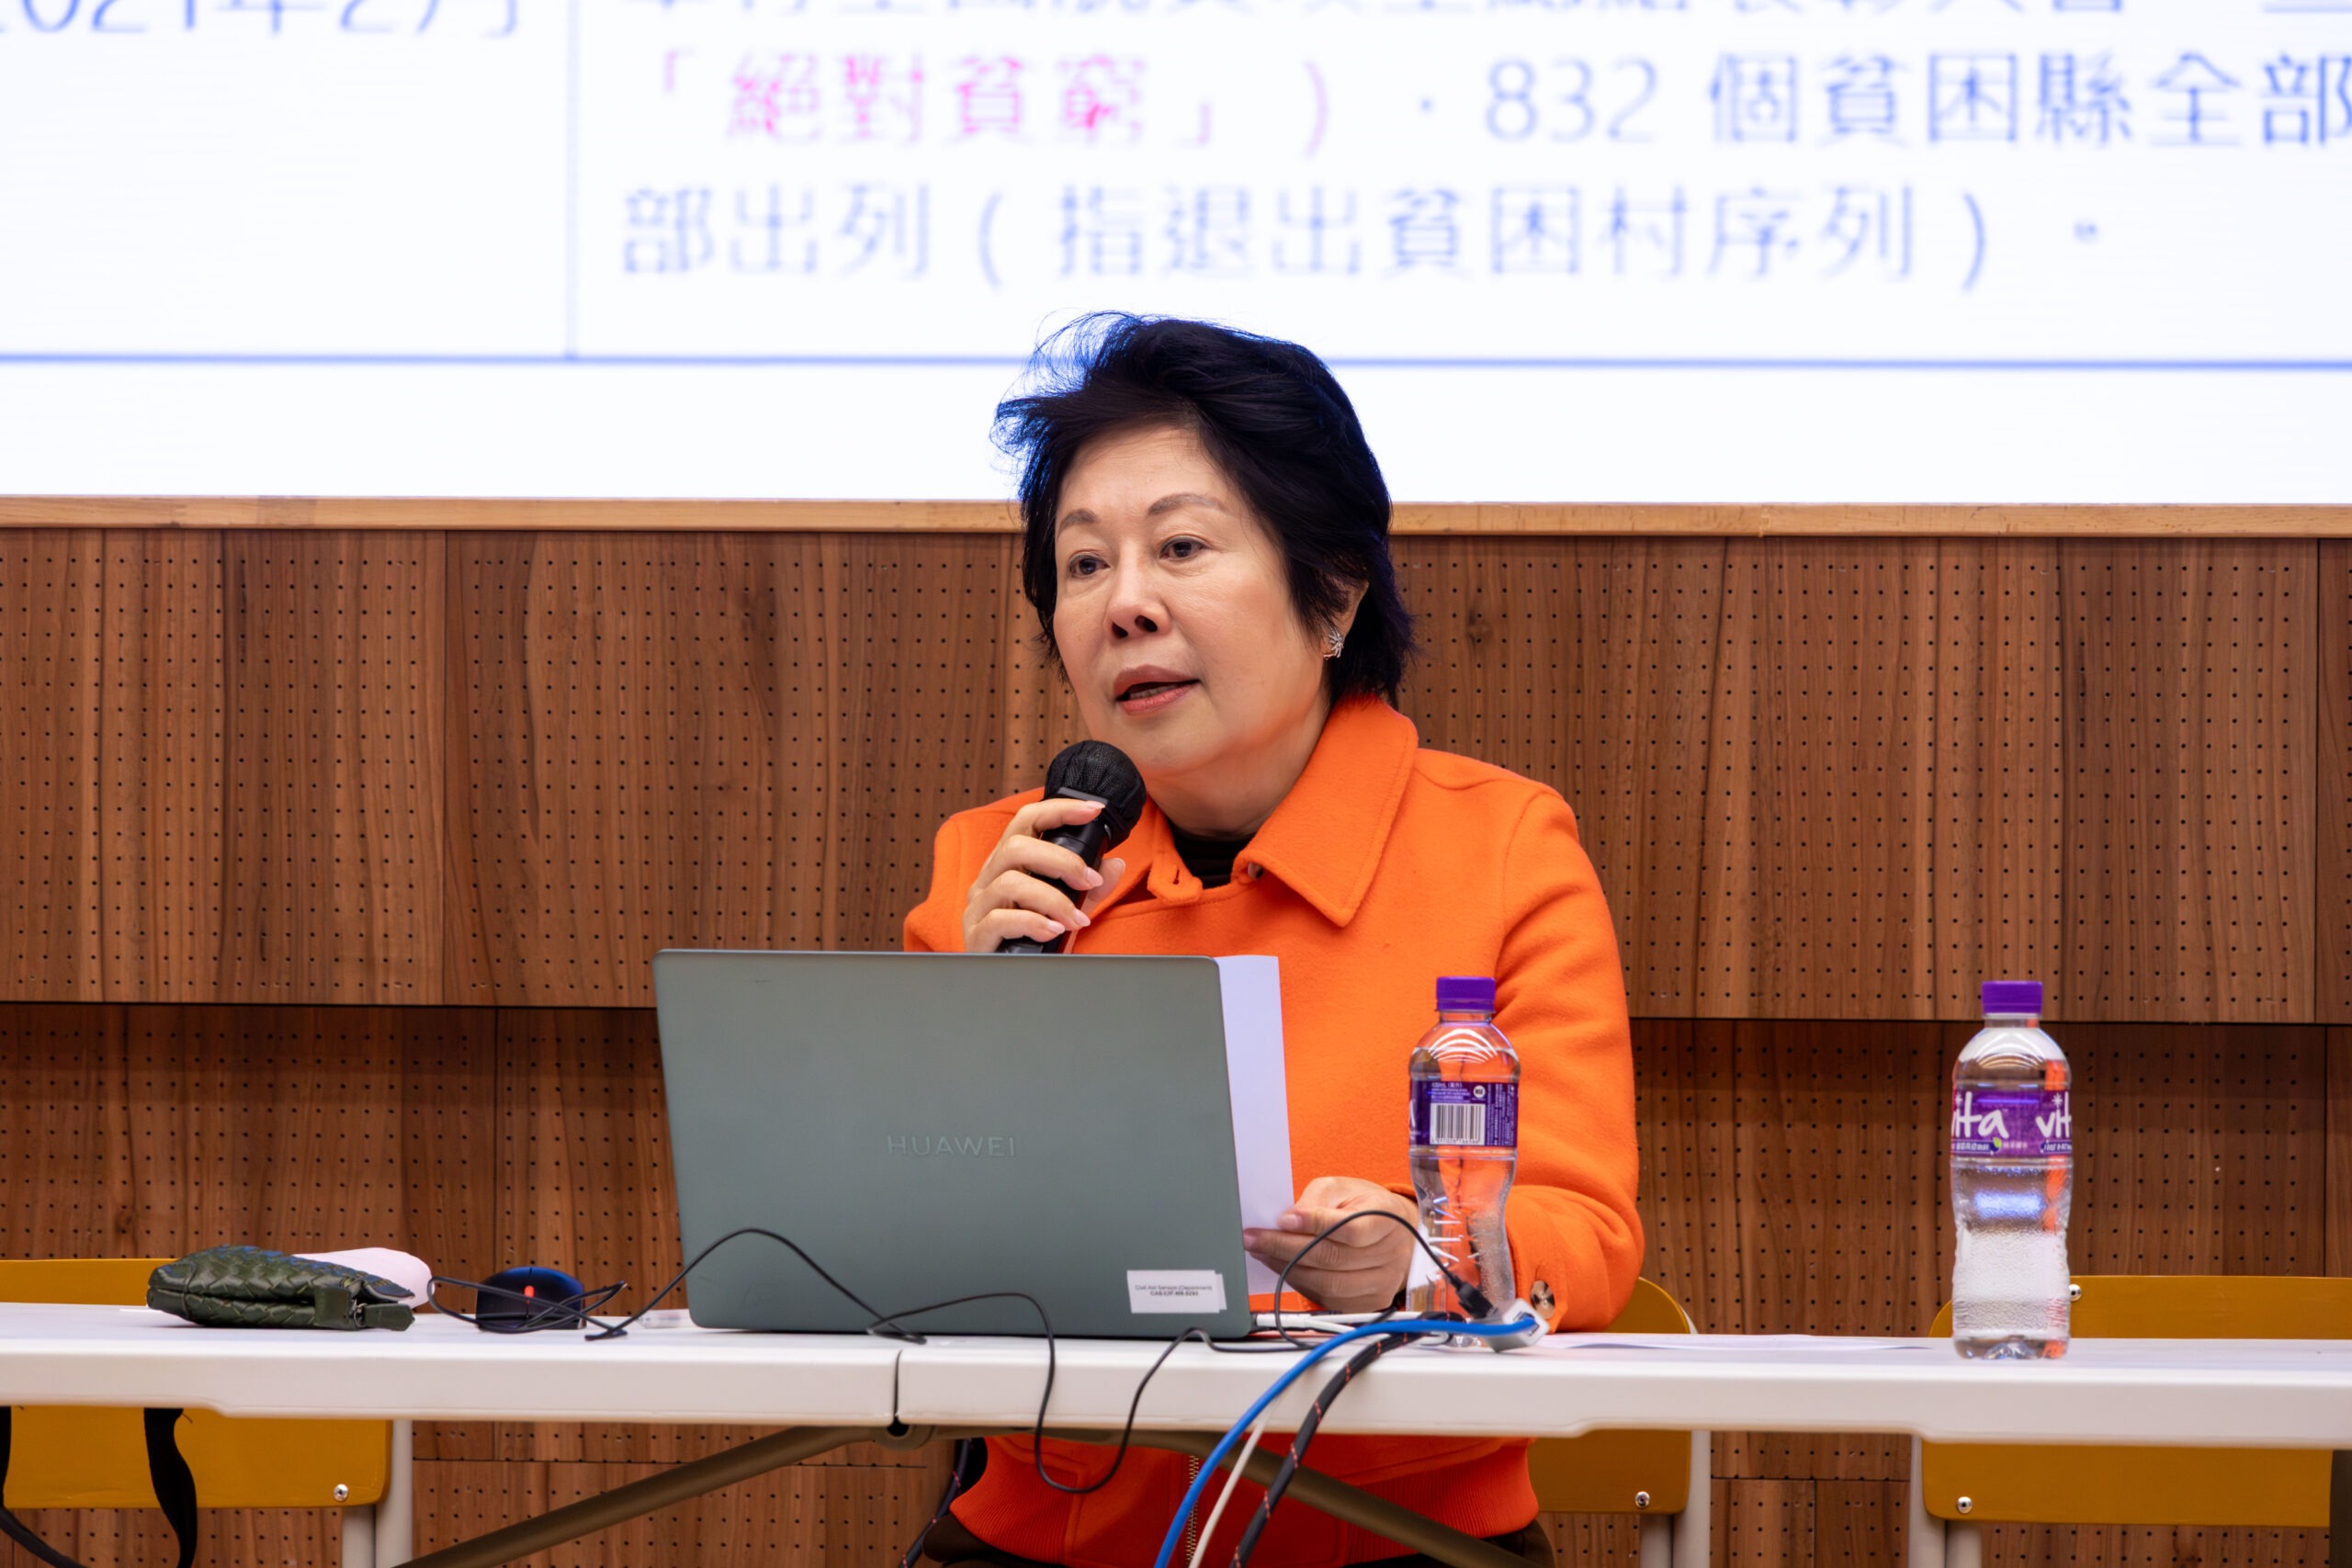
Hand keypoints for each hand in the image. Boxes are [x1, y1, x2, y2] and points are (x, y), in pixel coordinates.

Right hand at [960, 797, 1129, 953]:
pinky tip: (1054, 931)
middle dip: (1061, 861)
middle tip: (1089, 881)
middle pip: (1016, 847)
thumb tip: (1114, 865)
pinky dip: (1033, 923)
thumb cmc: (1037, 943)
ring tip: (1076, 920)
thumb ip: (1090, 890)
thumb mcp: (1069, 912)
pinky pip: (1000, 920)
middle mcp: (988, 880)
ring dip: (1052, 899)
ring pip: (1009, 883)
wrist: (1016, 985)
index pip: (1026, 822)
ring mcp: (978, 908)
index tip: (1093, 810)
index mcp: (1008, 865)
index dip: (1059, 810)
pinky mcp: (976, 935)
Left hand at [1242, 1177, 1419, 1313]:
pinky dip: (1299, 1283)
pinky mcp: (1366, 1302)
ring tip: (1261, 1252)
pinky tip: (1281, 1267)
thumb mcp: (1343, 1189)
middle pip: (1333, 1258)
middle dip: (1286, 1248)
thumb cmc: (1364, 1207)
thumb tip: (1288, 1220)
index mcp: (1387, 1219)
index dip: (1315, 1224)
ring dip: (1287, 1268)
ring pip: (1327, 1282)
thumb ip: (1317, 1200)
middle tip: (1255, 1238)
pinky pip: (1326, 1297)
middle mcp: (1389, 1255)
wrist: (1396, 1236)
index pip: (1352, 1228)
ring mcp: (1379, 1283)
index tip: (1283, 1219)